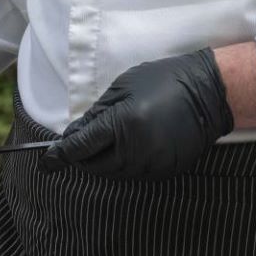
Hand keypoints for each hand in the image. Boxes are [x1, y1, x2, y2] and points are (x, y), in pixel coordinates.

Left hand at [40, 48, 233, 178]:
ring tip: (107, 142)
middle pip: (93, 165)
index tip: (46, 162)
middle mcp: (137, 148)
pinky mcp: (166, 171)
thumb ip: (94, 115)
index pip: (80, 147)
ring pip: (112, 173)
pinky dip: (122, 166)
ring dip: (101, 162)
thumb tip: (72, 136)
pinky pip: (133, 175)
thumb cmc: (163, 81)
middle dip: (81, 158)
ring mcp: (153, 163)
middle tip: (79, 145)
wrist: (210, 91)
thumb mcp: (122, 88)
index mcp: (123, 123)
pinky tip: (128, 148)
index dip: (59, 156)